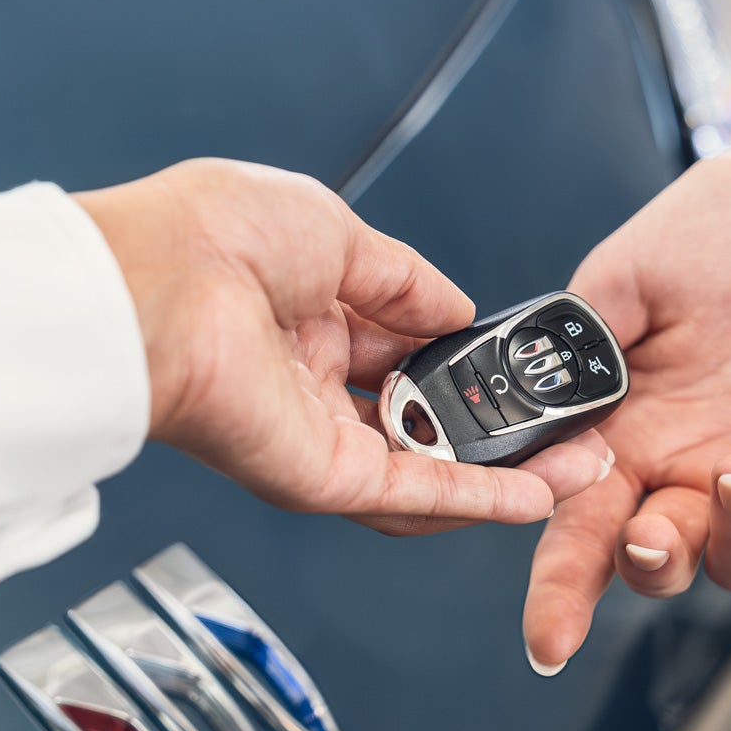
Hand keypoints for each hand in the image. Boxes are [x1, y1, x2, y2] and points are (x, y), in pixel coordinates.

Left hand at [77, 159, 611, 532]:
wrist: (153, 286)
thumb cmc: (210, 237)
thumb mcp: (336, 231)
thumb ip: (405, 281)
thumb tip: (457, 311)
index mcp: (300, 310)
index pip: (399, 344)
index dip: (461, 356)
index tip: (518, 359)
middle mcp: (304, 379)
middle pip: (417, 416)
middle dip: (494, 422)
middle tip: (563, 421)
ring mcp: (310, 434)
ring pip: (426, 467)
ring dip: (505, 470)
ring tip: (576, 463)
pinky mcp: (314, 479)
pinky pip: (412, 493)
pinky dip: (478, 498)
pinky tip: (536, 493)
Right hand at [522, 134, 730, 669]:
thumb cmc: (722, 225)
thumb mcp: (627, 275)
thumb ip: (579, 347)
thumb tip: (542, 411)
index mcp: (628, 433)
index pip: (581, 531)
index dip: (560, 594)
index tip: (547, 643)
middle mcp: (691, 468)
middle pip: (658, 564)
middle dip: (649, 569)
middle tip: (651, 539)